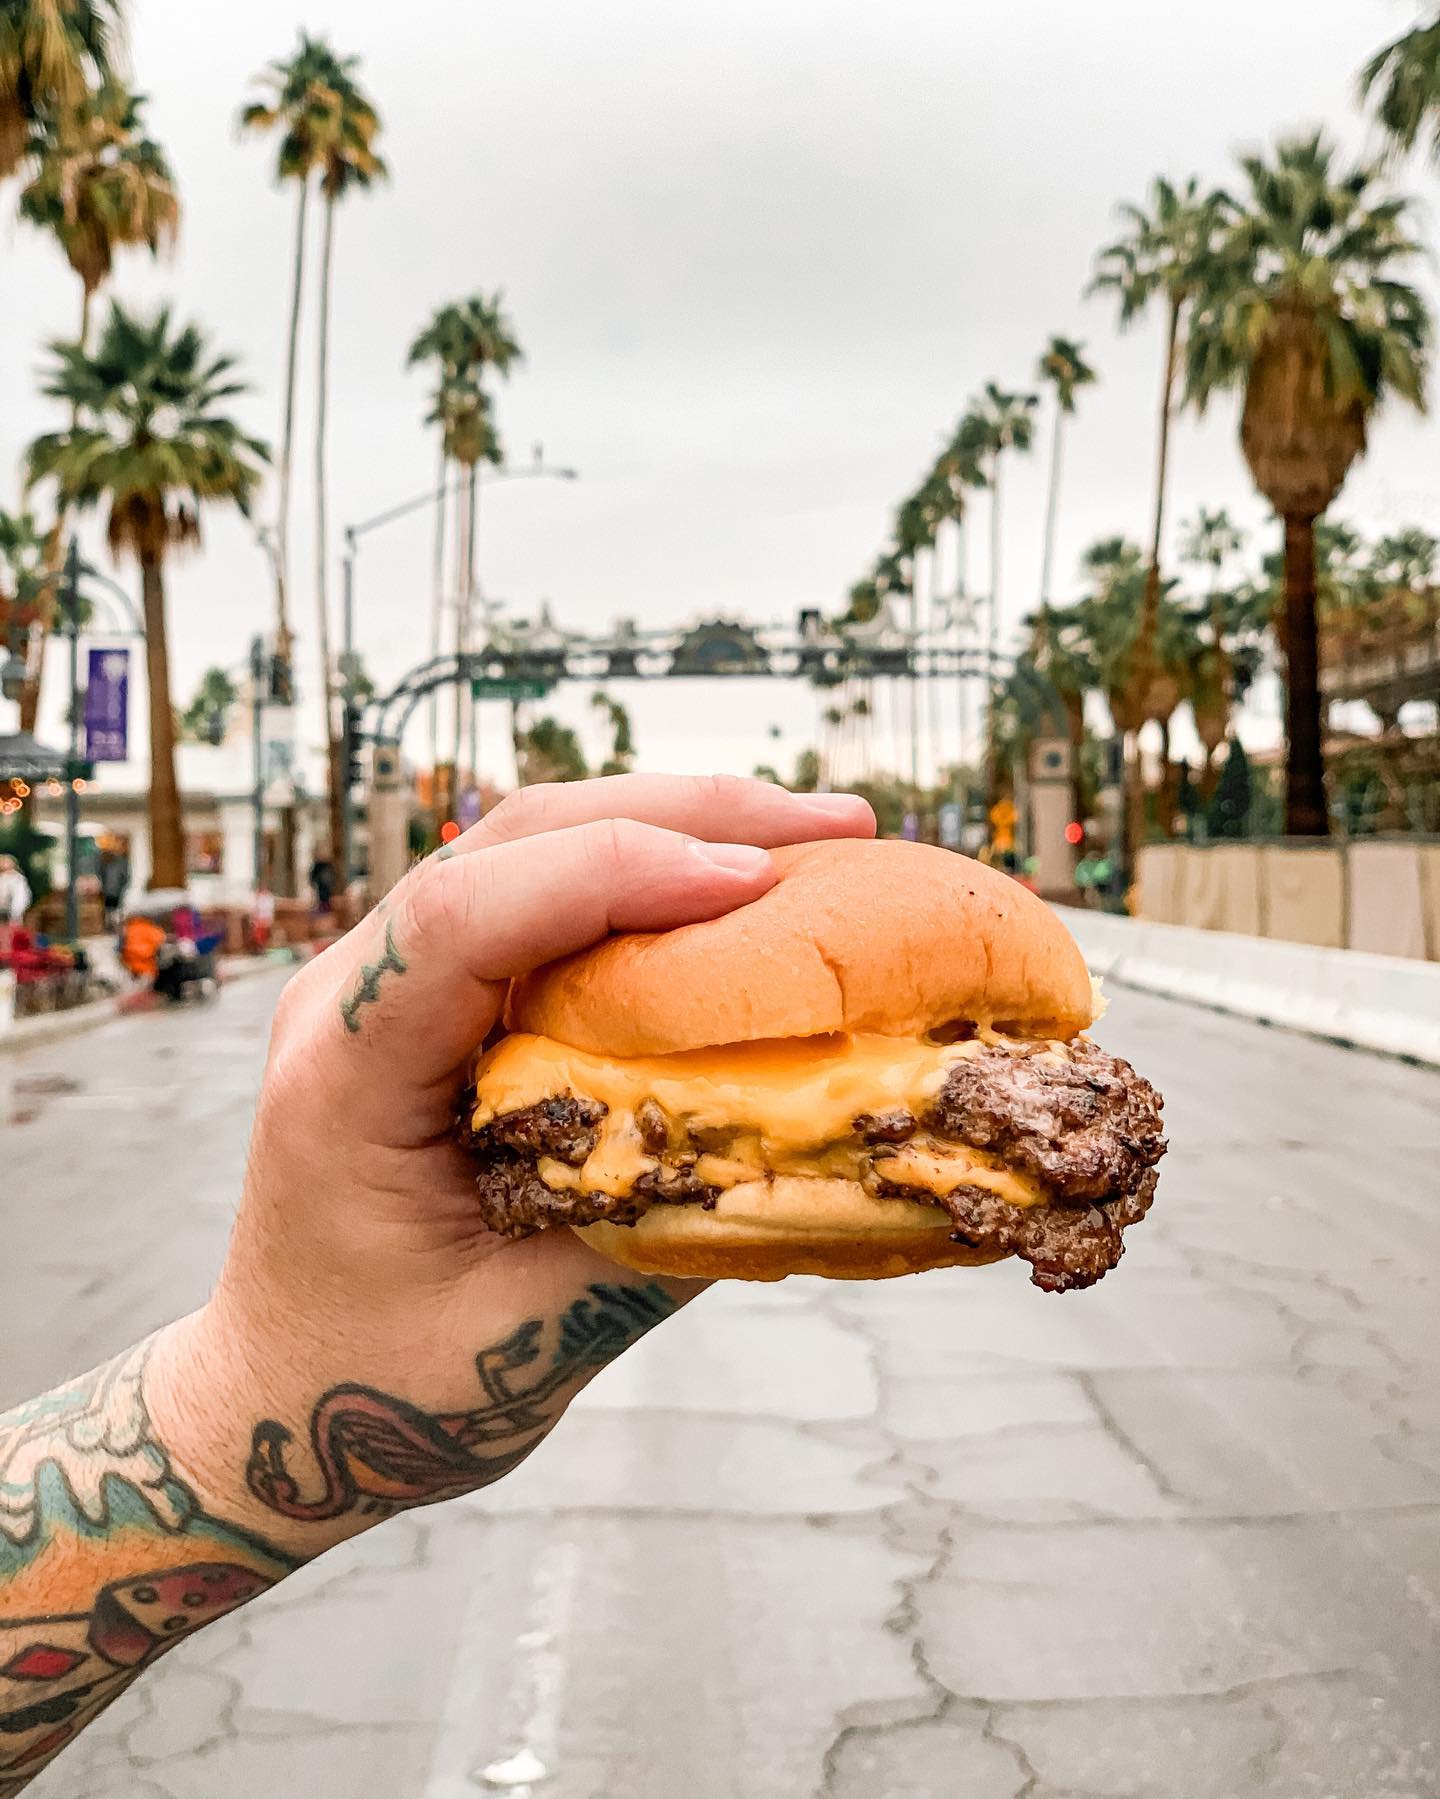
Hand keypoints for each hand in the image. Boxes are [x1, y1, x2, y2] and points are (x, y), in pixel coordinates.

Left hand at [147, 775, 874, 1554]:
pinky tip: (733, 887)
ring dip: (670, 824)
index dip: (611, 876)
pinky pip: (537, 894)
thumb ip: (657, 1228)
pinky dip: (642, 874)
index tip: (754, 882)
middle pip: (510, 839)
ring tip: (813, 837)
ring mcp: (382, 979)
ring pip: (527, 842)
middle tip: (836, 826)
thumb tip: (810, 1138)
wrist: (283, 1397)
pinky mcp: (432, 994)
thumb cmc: (385, 1384)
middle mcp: (347, 994)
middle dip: (679, 816)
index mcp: (342, 1073)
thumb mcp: (530, 1335)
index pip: (460, 917)